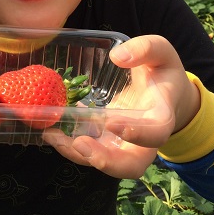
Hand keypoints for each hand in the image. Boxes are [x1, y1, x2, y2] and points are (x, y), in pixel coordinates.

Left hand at [43, 35, 200, 177]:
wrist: (162, 92)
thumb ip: (145, 49)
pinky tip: (50, 129)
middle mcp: (144, 139)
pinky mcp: (104, 140)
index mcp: (161, 116)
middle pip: (130, 165)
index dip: (137, 134)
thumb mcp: (161, 51)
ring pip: (103, 161)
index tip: (113, 123)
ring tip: (52, 135)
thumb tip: (117, 57)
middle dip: (104, 161)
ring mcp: (122, 143)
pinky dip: (68, 143)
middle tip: (80, 144)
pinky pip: (87, 149)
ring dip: (76, 154)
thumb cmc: (162, 71)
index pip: (156, 133)